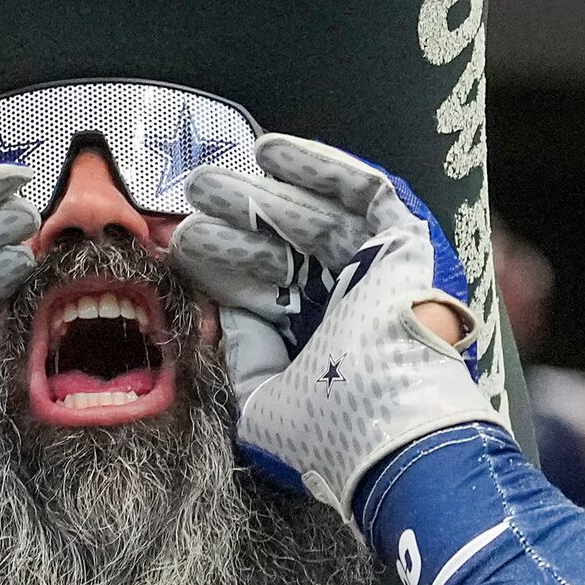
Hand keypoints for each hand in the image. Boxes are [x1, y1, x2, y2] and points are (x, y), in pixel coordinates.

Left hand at [170, 132, 500, 513]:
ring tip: (211, 179)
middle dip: (236, 223)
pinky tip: (273, 153)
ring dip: (266, 194)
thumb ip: (243, 357)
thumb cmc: (329, 431)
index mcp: (318, 345)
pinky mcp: (406, 247)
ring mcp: (378, 274)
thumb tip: (223, 312)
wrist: (393, 431)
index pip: (265, 292)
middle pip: (286, 250)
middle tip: (193, 198)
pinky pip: (368, 195)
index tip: (177, 244)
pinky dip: (324, 170)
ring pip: (317, 219)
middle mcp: (346, 306)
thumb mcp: (260, 404)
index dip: (222, 265)